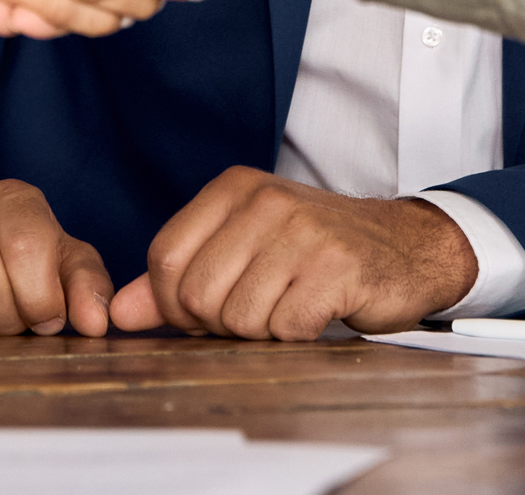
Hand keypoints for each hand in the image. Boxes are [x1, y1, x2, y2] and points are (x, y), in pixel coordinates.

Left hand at [109, 166, 475, 339]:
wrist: (406, 246)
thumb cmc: (313, 251)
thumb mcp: (240, 247)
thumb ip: (176, 278)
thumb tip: (117, 313)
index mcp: (232, 188)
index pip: (164, 257)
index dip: (172, 303)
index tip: (199, 316)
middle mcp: (264, 200)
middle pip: (197, 293)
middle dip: (217, 324)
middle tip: (253, 315)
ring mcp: (302, 231)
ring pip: (239, 316)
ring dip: (260, 333)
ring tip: (286, 310)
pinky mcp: (337, 267)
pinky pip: (287, 327)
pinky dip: (295, 336)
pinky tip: (314, 315)